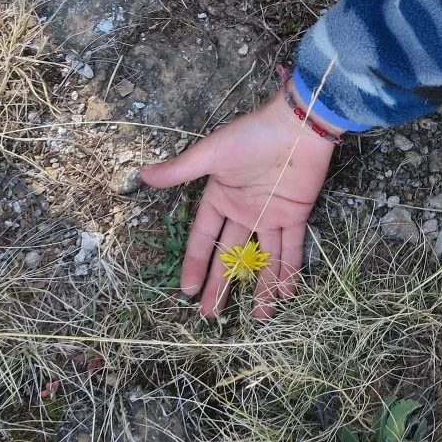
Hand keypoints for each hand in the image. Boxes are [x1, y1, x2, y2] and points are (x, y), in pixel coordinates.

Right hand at [138, 91, 334, 318]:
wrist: (298, 124)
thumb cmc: (252, 136)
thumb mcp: (211, 153)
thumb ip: (181, 170)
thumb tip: (142, 176)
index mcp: (221, 197)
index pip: (204, 237)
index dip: (196, 263)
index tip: (187, 290)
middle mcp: (244, 211)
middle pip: (231, 255)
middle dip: (222, 284)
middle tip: (213, 315)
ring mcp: (271, 215)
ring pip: (264, 258)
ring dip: (262, 287)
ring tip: (260, 317)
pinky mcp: (296, 215)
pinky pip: (292, 248)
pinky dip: (290, 270)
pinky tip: (286, 295)